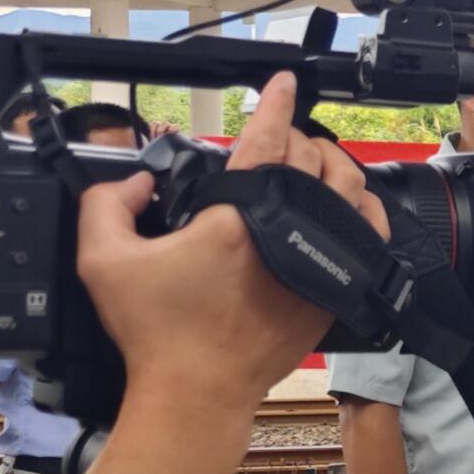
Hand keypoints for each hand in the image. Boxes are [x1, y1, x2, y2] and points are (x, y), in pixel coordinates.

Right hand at [82, 72, 384, 413]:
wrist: (196, 393)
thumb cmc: (156, 334)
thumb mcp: (104, 261)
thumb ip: (107, 204)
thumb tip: (136, 179)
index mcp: (235, 218)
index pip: (264, 140)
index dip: (273, 102)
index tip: (282, 81)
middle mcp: (285, 233)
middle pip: (311, 158)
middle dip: (296, 137)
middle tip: (278, 138)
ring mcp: (316, 261)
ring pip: (350, 189)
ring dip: (334, 165)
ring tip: (313, 161)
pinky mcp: (331, 290)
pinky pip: (369, 233)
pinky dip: (363, 208)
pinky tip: (349, 202)